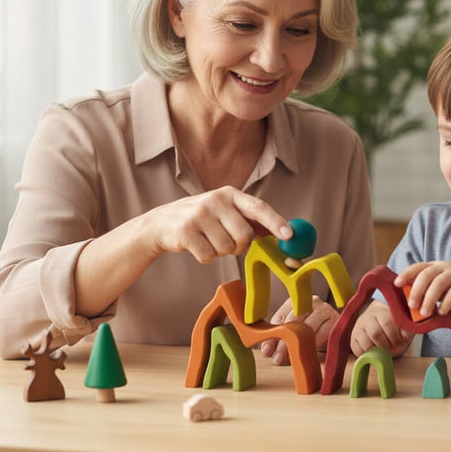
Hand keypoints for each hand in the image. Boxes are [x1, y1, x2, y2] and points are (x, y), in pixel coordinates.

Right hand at [145, 186, 291, 263]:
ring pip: (226, 248)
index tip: (288, 236)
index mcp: (230, 194)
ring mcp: (199, 214)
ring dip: (220, 252)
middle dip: (239, 246)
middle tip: (227, 242)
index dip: (275, 222)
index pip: (258, 207)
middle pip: (244, 235)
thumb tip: (281, 234)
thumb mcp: (224, 212)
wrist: (161, 223)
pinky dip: (205, 257)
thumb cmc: (201, 219)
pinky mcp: (185, 231)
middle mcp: (215, 200)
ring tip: (207, 240)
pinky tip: (195, 246)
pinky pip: (209, 256)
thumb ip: (249, 220)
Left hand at [261, 295, 337, 365]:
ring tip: (290, 358)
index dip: (272, 334)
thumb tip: (266, 350)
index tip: (266, 350)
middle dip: (283, 341)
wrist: (338, 333)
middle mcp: (311, 301)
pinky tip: (306, 353)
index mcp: (297, 300)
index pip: (281, 316)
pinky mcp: (336, 320)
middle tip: (277, 358)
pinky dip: (313, 344)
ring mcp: (325, 309)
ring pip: (307, 327)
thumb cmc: (312, 331)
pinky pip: (322, 333)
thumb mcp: (295, 331)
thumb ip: (281, 336)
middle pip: (293, 320)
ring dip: (297, 345)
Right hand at [350, 301, 412, 356]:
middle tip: (391, 349)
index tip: (399, 344)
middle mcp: (367, 318)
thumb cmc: (391, 326)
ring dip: (377, 352)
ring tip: (383, 352)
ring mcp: (358, 328)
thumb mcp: (400, 326)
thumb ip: (406, 330)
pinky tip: (374, 353)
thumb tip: (406, 336)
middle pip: (375, 333)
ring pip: (366, 343)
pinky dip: (367, 356)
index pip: (387, 323)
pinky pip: (358, 351)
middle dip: (386, 345)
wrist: (374, 321)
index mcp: (381, 312)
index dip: (394, 337)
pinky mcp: (352, 339)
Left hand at [394, 261, 450, 315]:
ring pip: (439, 283)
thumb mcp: (440, 284)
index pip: (417, 267)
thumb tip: (410, 302)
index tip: (396, 284)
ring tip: (424, 313)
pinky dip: (446, 303)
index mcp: (434, 266)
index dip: (406, 274)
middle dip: (417, 290)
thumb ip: (427, 289)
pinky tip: (441, 312)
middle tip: (411, 305)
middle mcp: (443, 267)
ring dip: (430, 298)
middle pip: (426, 275)